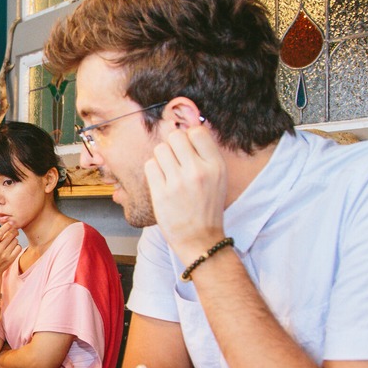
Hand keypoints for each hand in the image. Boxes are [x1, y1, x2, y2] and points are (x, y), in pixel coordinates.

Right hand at [0, 222, 21, 276]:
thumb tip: (9, 227)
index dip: (6, 226)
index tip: (10, 222)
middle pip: (10, 235)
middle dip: (13, 231)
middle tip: (14, 231)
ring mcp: (5, 255)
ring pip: (15, 241)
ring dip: (14, 240)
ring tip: (10, 243)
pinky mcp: (11, 259)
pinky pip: (18, 247)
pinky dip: (17, 246)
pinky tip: (13, 248)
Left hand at [143, 126, 227, 262]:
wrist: (200, 239)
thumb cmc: (207, 207)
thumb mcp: (218, 178)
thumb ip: (205, 154)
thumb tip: (187, 128)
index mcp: (216, 165)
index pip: (197, 131)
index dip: (189, 136)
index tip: (187, 148)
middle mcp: (198, 171)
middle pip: (175, 136)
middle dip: (173, 145)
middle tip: (176, 160)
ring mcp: (178, 182)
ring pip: (160, 149)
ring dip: (162, 157)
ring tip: (169, 172)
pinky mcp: (161, 192)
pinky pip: (150, 165)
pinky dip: (153, 170)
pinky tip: (161, 181)